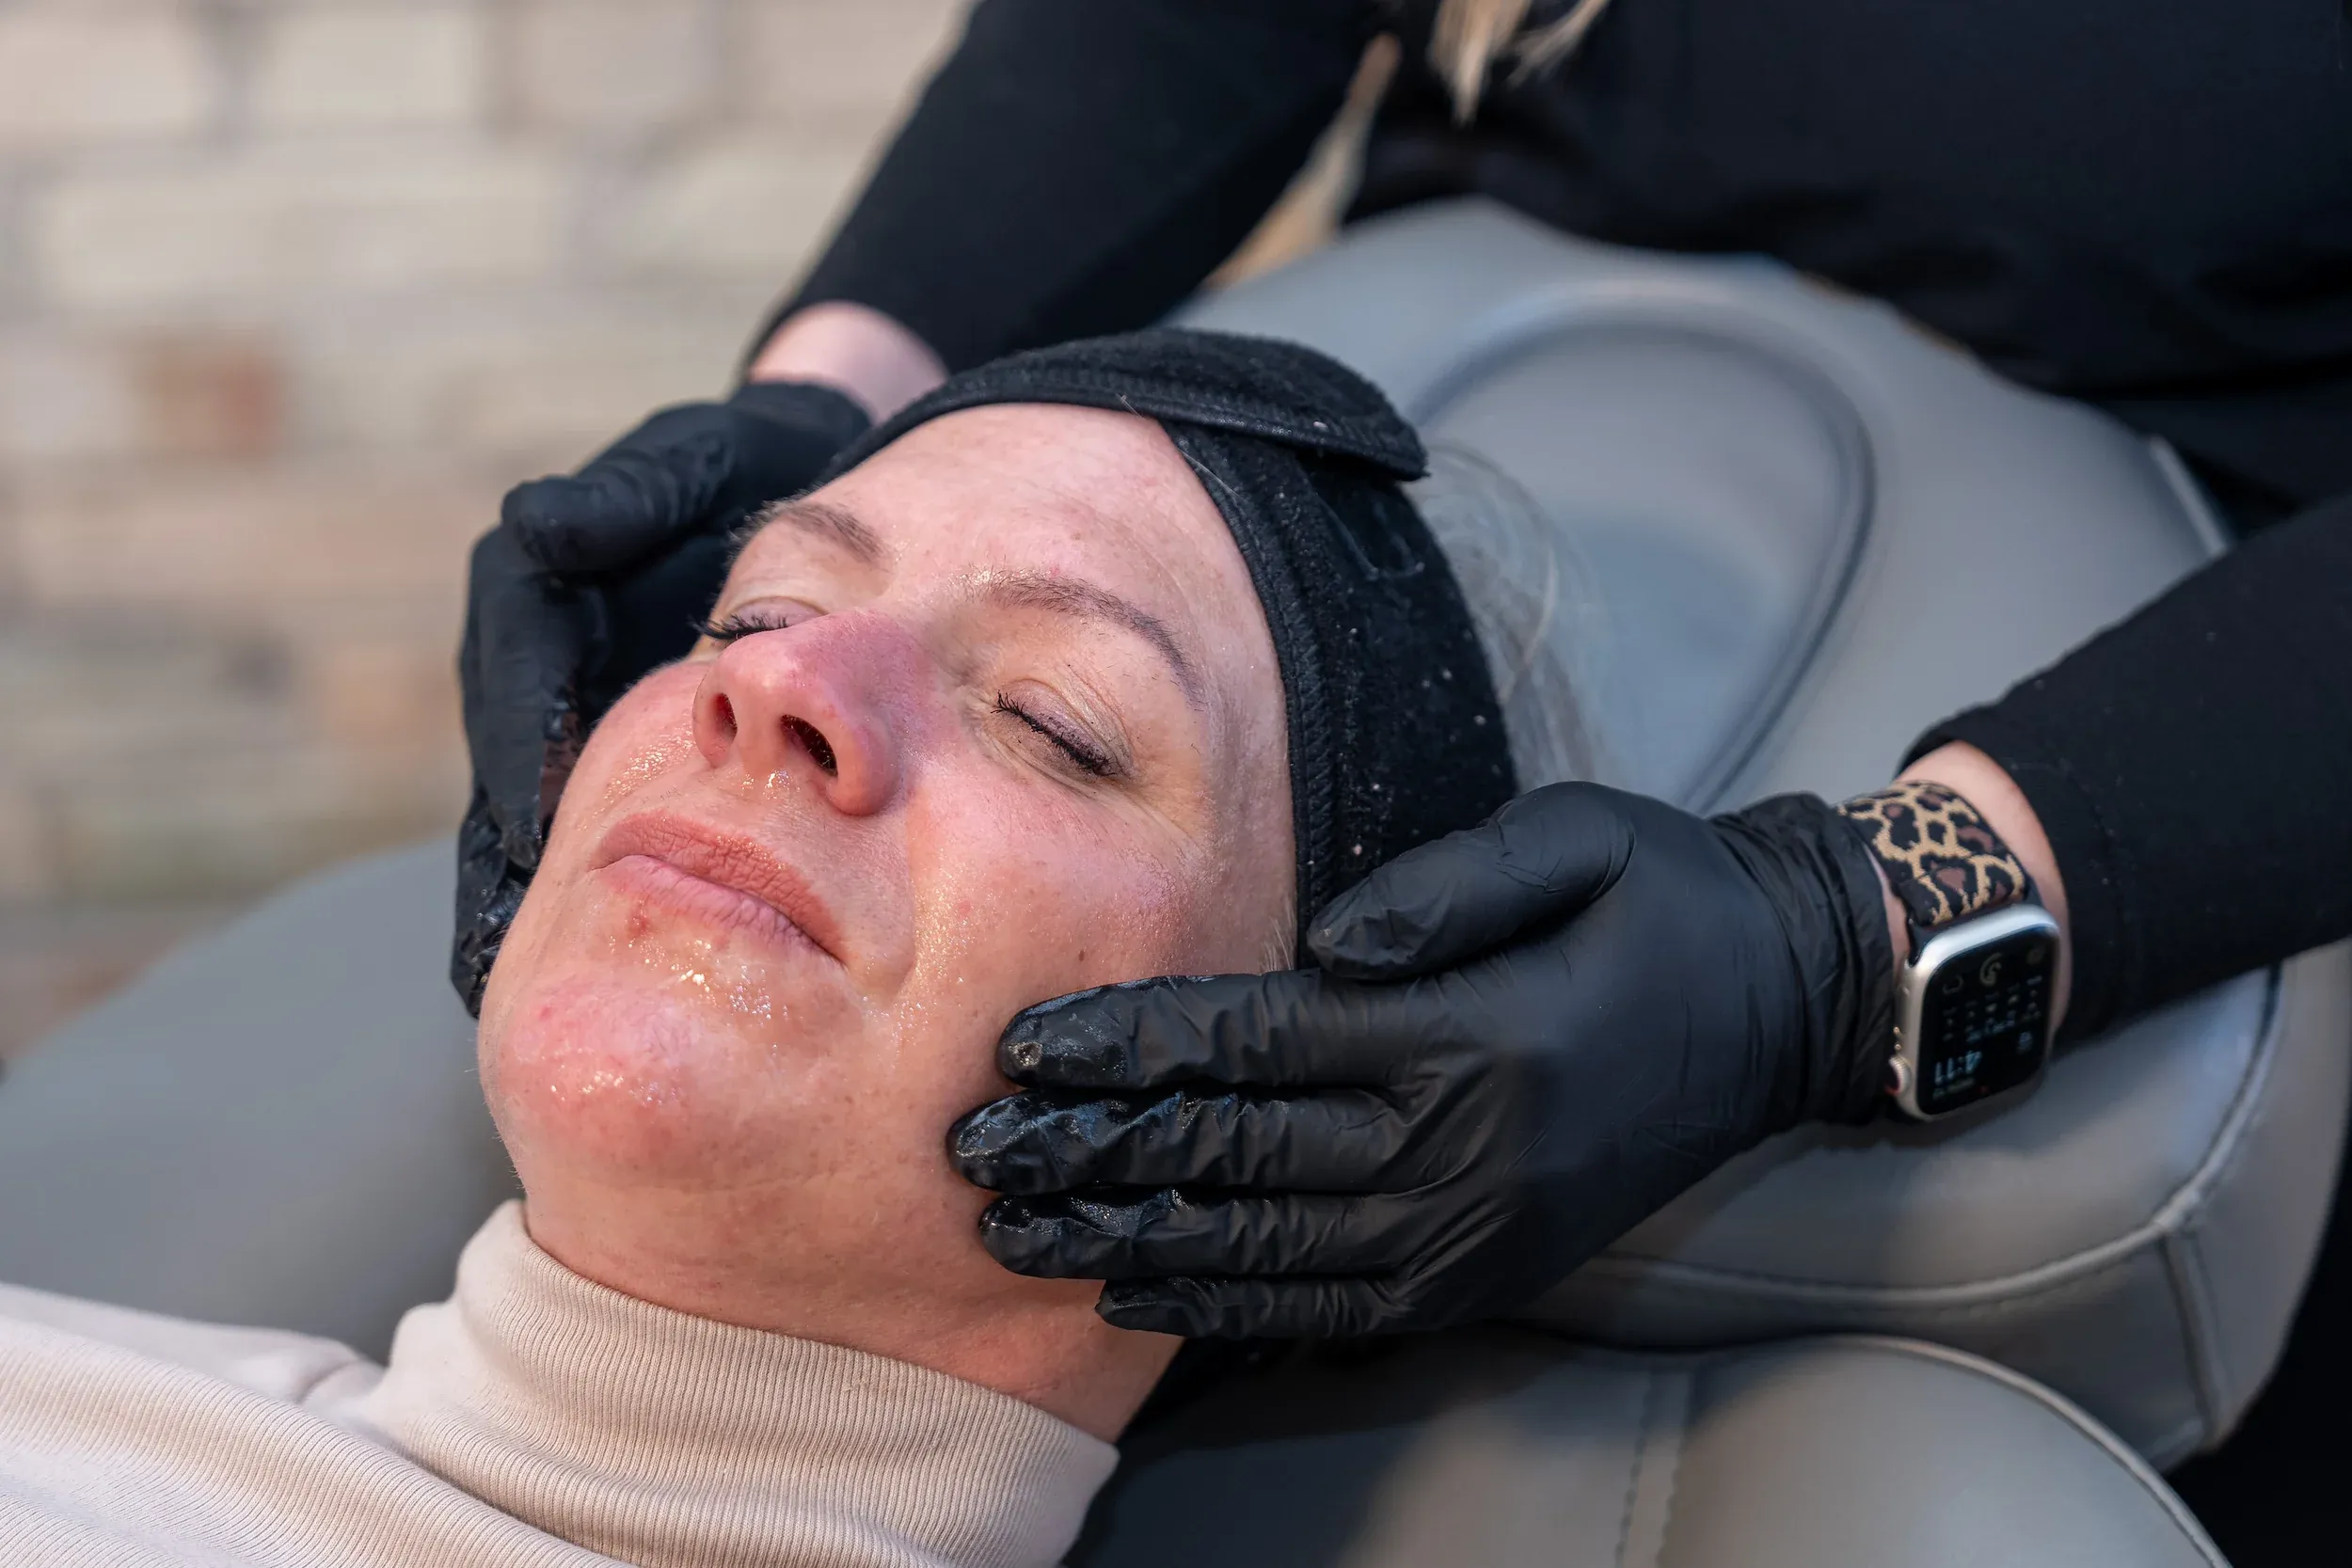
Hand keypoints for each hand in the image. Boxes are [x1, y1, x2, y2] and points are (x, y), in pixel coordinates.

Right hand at [453, 381, 869, 1011]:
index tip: (534, 844)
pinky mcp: (620, 767)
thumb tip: (537, 524)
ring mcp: (573, 732)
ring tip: (542, 1005)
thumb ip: (614, 504)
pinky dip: (601, 907)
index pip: (512, 702)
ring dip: (545, 918)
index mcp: (531, 612)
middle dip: (508, 883)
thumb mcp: (677, 470)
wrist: (796, 489)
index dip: (521, 773)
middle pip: (502, 795)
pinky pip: (594, 845)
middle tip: (515, 973)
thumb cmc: (733, 470)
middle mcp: (533, 682)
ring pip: (536, 838)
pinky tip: (628, 977)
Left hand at [947, 783, 1897, 1336]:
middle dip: (1090, 1152)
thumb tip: (1321, 941)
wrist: (1786, 1007)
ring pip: (1262, 1247)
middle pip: (1233, 1154)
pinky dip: (1225, 1306)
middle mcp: (1463, 1147)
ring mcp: (1475, 1228)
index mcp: (1472, 1029)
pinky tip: (1143, 1291)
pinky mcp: (1487, 1272)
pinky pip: (1332, 1306)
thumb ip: (1443, 884)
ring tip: (1018, 1233)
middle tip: (972, 1154)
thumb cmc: (1665, 898)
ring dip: (1128, 1237)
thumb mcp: (1575, 838)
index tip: (1021, 1047)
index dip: (1128, 1046)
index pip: (1254, 1043)